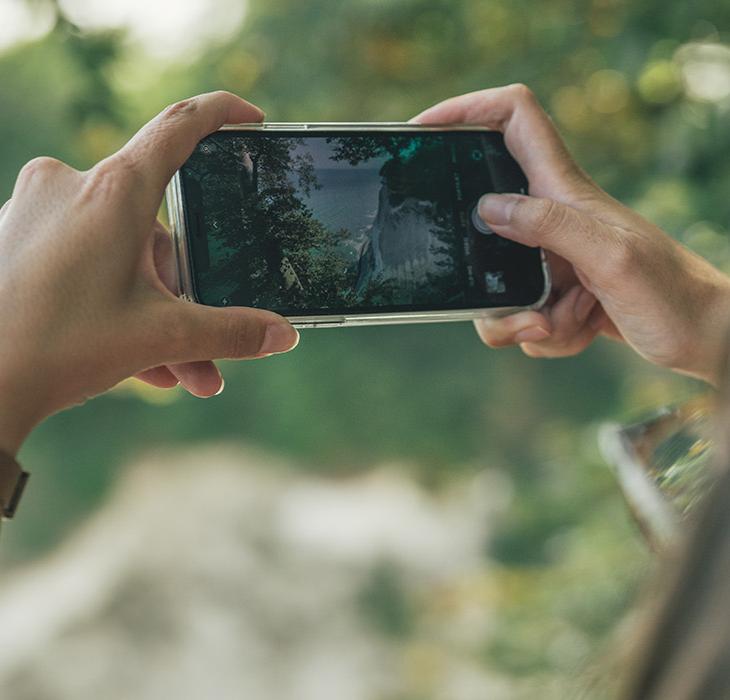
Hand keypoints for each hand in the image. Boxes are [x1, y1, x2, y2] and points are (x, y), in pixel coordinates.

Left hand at [0, 91, 298, 455]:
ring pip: (122, 257)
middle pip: (156, 232)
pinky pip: (87, 263)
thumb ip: (231, 332)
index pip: (179, 127)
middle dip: (187, 297)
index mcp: (114, 192)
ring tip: (173, 372)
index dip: (221, 115)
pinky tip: (135, 361)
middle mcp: (72, 186)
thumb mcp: (162, 337)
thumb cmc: (59, 347)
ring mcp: (38, 211)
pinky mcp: (18, 238)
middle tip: (206, 352)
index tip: (250, 121)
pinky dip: (116, 306)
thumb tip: (284, 336)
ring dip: (154, 315)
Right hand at [413, 85, 729, 383]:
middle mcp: (550, 219)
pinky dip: (545, 337)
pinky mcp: (554, 294)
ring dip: (521, 320)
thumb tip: (488, 207)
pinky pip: (520, 319)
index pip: (513, 119)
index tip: (425, 131)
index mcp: (563, 191)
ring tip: (568, 320)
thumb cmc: (670, 293)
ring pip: (497, 289)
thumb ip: (550, 226)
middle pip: (482, 225)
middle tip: (511, 301)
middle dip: (482, 275)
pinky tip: (580, 328)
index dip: (467, 110)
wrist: (700, 337)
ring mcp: (549, 259)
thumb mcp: (611, 257)